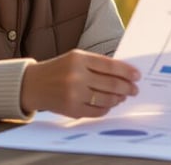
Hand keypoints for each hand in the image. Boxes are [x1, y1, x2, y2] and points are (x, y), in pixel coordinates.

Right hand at [21, 49, 139, 117]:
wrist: (33, 84)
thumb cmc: (59, 69)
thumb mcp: (76, 58)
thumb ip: (98, 64)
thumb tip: (124, 74)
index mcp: (79, 58)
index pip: (110, 66)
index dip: (127, 71)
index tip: (137, 75)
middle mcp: (76, 76)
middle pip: (110, 84)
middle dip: (126, 87)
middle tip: (134, 89)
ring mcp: (73, 94)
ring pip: (106, 99)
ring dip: (118, 99)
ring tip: (123, 97)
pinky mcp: (71, 109)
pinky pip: (96, 111)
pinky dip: (106, 108)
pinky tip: (110, 104)